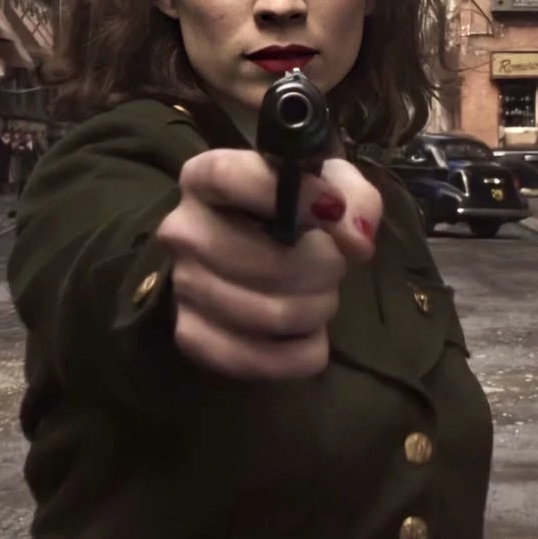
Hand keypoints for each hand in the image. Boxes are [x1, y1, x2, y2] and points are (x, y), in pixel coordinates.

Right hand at [156, 149, 382, 379]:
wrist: (254, 251)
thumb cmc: (294, 210)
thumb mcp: (329, 184)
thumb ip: (353, 198)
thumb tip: (355, 239)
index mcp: (204, 177)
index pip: (230, 178)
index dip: (291, 195)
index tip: (333, 208)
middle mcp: (182, 230)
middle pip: (266, 262)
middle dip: (324, 267)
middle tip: (335, 263)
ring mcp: (182, 287)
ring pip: (273, 314)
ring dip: (318, 307)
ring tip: (320, 294)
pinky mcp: (190, 337)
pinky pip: (264, 361)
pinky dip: (304, 352)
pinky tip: (306, 331)